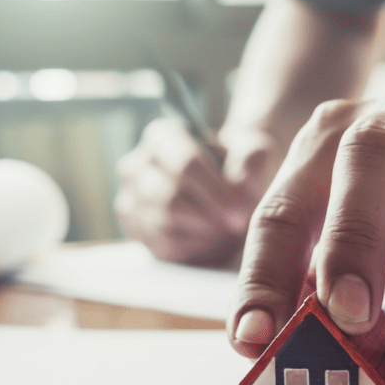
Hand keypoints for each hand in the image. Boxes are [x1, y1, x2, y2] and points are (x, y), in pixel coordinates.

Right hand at [115, 117, 282, 265]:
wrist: (230, 193)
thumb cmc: (239, 169)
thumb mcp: (254, 155)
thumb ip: (252, 159)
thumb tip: (242, 181)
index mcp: (163, 136)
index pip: (184, 163)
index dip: (215, 192)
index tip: (242, 213)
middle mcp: (137, 165)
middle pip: (169, 198)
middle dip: (209, 216)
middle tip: (239, 226)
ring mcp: (131, 199)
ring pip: (163, 223)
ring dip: (202, 232)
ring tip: (227, 228)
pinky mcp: (136, 231)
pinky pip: (162, 246)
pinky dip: (193, 247)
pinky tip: (211, 238)